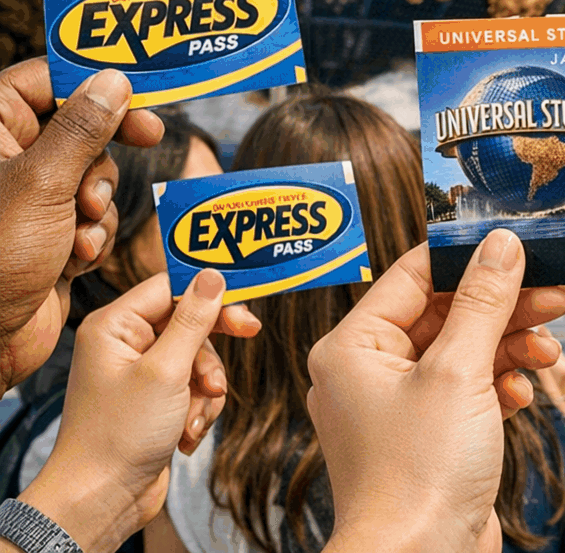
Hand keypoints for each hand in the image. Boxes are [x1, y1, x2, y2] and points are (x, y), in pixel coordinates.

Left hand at [0, 59, 163, 390]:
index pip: (47, 80)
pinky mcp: (51, 233)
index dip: (95, 80)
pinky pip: (96, 215)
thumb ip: (83, 128)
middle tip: (148, 137)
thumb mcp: (43, 182)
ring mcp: (33, 199)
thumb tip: (113, 81)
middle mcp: (11, 160)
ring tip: (80, 232)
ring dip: (100, 204)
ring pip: (95, 174)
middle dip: (103, 154)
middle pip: (83, 126)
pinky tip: (75, 258)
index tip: (140, 89)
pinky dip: (95, 235)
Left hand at [18, 269, 260, 552]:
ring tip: (196, 415)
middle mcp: (124, 343)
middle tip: (251, 334)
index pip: (170, 286)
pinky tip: (187, 432)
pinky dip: (198, 407)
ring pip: (195, 356)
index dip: (209, 292)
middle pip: (187, 319)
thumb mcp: (166, 370)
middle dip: (211, 345)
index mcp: (114, 325)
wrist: (100, 502)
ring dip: (205, 386)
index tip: (244, 302)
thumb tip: (214, 275)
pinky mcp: (152, 399)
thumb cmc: (120, 435)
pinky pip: (191, 385)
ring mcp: (138, 372)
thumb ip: (193, 320)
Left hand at [308, 231, 564, 552]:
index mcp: (355, 346)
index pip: (414, 276)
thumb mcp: (457, 372)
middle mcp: (371, 371)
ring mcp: (401, 406)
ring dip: (510, 346)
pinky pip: (468, 391)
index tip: (516, 246)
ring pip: (464, 351)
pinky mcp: (430, 437)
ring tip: (550, 348)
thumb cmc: (417, 475)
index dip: (467, 259)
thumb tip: (501, 244)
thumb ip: (483, 302)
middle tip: (553, 294)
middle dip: (502, 307)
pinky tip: (522, 393)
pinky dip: (499, 386)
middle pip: (446, 313)